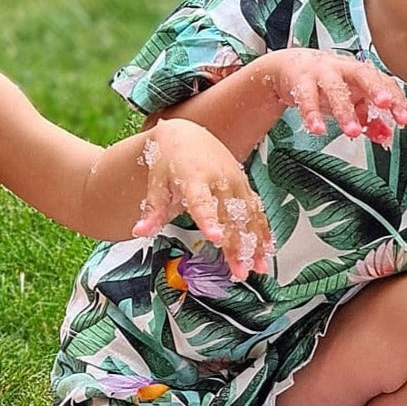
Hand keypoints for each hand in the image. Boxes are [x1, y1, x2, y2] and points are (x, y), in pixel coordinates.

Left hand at [133, 117, 272, 279]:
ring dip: (255, 243)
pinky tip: (267, 249)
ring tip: (258, 267)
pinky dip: (263, 230)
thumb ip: (153, 210)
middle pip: (230, 216)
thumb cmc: (169, 160)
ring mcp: (235, 182)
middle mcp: (219, 179)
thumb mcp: (157, 183)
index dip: (209, 221)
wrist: (188, 134)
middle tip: (239, 271)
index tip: (216, 238)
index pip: (202, 202)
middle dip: (237, 246)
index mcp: (194, 177)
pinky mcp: (244, 185)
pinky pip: (257, 209)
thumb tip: (140, 231)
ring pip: (248, 216)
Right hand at [261, 48, 406, 143]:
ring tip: (353, 131)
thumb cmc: (325, 83)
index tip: (404, 119)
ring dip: (345, 111)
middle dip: (376, 89)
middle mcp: (343, 69)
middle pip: (363, 74)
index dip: (396, 100)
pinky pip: (307, 98)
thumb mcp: (350, 100)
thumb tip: (387, 135)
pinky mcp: (301, 81)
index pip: (384, 82)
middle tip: (385, 104)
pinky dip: (312, 114)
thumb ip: (370, 119)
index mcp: (360, 73)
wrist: (289, 68)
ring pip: (335, 89)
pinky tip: (318, 129)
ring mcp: (321, 73)